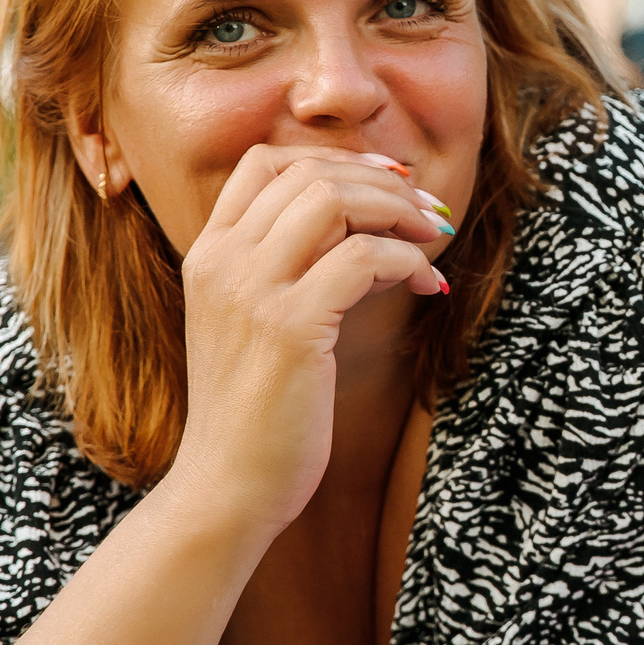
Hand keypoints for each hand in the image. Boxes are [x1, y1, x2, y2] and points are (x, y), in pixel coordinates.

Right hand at [167, 147, 453, 530]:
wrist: (227, 486)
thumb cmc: (255, 411)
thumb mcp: (257, 323)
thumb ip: (290, 269)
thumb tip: (368, 228)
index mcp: (209, 254)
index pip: (265, 162)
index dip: (335, 158)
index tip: (388, 179)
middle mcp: (222, 262)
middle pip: (310, 174)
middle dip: (384, 184)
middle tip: (430, 213)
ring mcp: (251, 292)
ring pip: (335, 201)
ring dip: (399, 211)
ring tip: (434, 238)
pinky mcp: (290, 328)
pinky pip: (364, 258)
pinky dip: (408, 262)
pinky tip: (429, 286)